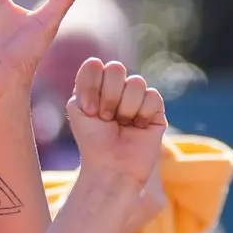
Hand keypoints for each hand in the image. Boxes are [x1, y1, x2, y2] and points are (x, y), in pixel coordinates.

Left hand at [67, 57, 166, 190]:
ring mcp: (138, 97)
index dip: (91, 86)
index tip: (89, 111)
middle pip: (116, 68)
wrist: (111, 167)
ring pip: (136, 82)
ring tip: (122, 125)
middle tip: (106, 118)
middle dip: (109, 97)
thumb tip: (103, 66)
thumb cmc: (92, 141)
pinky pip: (153, 96)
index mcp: (97, 85)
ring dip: (125, 108)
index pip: (95, 65)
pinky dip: (142, 114)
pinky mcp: (156, 110)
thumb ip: (84, 81)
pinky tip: (138, 128)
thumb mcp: (77, 108)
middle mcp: (118, 87)